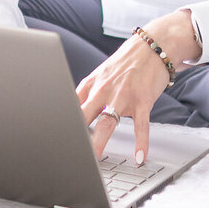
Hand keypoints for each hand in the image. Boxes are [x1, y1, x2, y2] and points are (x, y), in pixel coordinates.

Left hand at [77, 8, 198, 163]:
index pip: (72, 107)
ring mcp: (124, 95)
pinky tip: (140, 156)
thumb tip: (71, 112)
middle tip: (68, 155)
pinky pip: (141, 125)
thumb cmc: (126, 62)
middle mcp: (104, 90)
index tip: (55, 140)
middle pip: (84, 116)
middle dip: (75, 136)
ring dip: (99, 142)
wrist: (153, 45)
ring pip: (107, 122)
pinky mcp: (143, 100)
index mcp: (91, 84)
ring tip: (94, 161)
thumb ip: (87, 93)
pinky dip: (141, 142)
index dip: (62, 124)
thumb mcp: (101, 74)